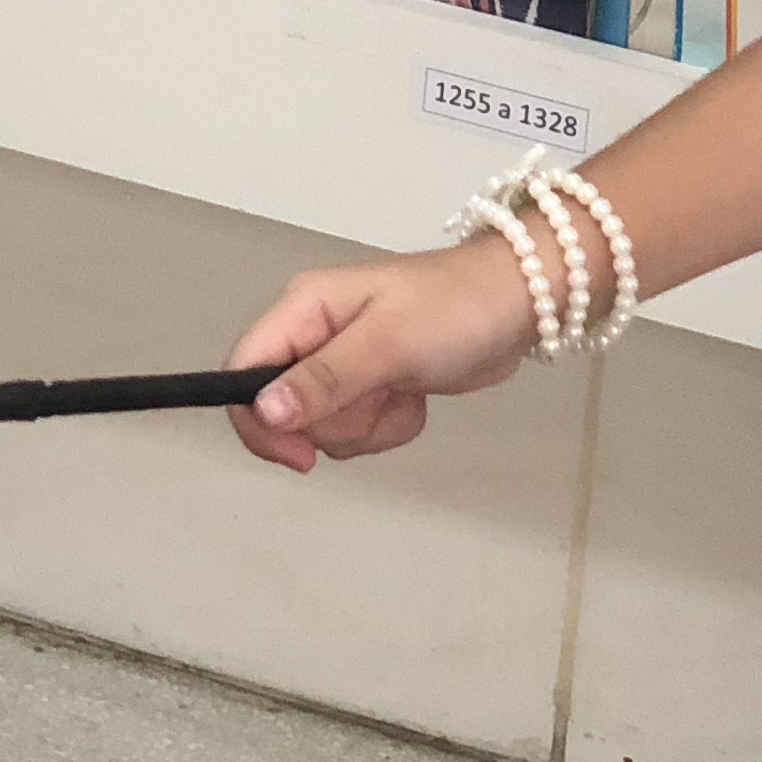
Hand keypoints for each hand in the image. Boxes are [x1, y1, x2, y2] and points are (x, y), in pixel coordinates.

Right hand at [225, 242, 540, 474]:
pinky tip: (415, 395)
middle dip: (336, 422)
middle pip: (285, 413)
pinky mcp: (372, 386)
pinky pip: (358, 432)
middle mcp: (313, 337)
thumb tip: (264, 412)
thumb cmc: (455, 308)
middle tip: (379, 394)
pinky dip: (390, 425)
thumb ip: (324, 379)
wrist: (518, 305)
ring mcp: (343, 364)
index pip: (243, 372)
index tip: (300, 456)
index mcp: (303, 310)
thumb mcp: (388, 343)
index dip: (259, 422)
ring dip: (369, 426)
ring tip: (403, 389)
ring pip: (324, 429)